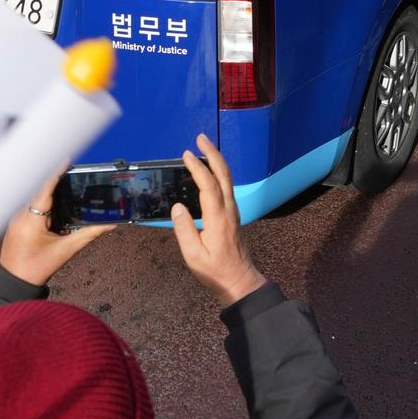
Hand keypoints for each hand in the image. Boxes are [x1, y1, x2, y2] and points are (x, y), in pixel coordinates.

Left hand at [0, 173, 116, 286]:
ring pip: (35, 197)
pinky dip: (45, 202)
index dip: (55, 173)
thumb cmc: (36, 268)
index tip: (66, 161)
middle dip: (56, 180)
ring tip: (67, 185)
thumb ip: (88, 234)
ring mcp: (16, 217)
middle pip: (40, 190)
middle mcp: (20, 214)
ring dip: (50, 192)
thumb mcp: (66, 250)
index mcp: (30, 220)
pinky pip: (32, 205)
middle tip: (72, 172)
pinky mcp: (16, 221)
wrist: (14, 282)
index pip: (44, 189)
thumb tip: (109, 225)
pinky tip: (57, 204)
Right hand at [170, 135, 265, 306]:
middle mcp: (228, 210)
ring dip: (216, 161)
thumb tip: (177, 207)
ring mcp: (232, 211)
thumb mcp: (194, 255)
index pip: (209, 186)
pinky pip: (226, 187)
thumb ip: (185, 230)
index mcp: (218, 218)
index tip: (186, 154)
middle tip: (200, 138)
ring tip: (203, 148)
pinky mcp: (231, 215)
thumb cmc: (215, 271)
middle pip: (223, 175)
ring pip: (227, 179)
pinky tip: (209, 171)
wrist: (239, 280)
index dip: (198, 168)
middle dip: (212, 154)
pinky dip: (217, 173)